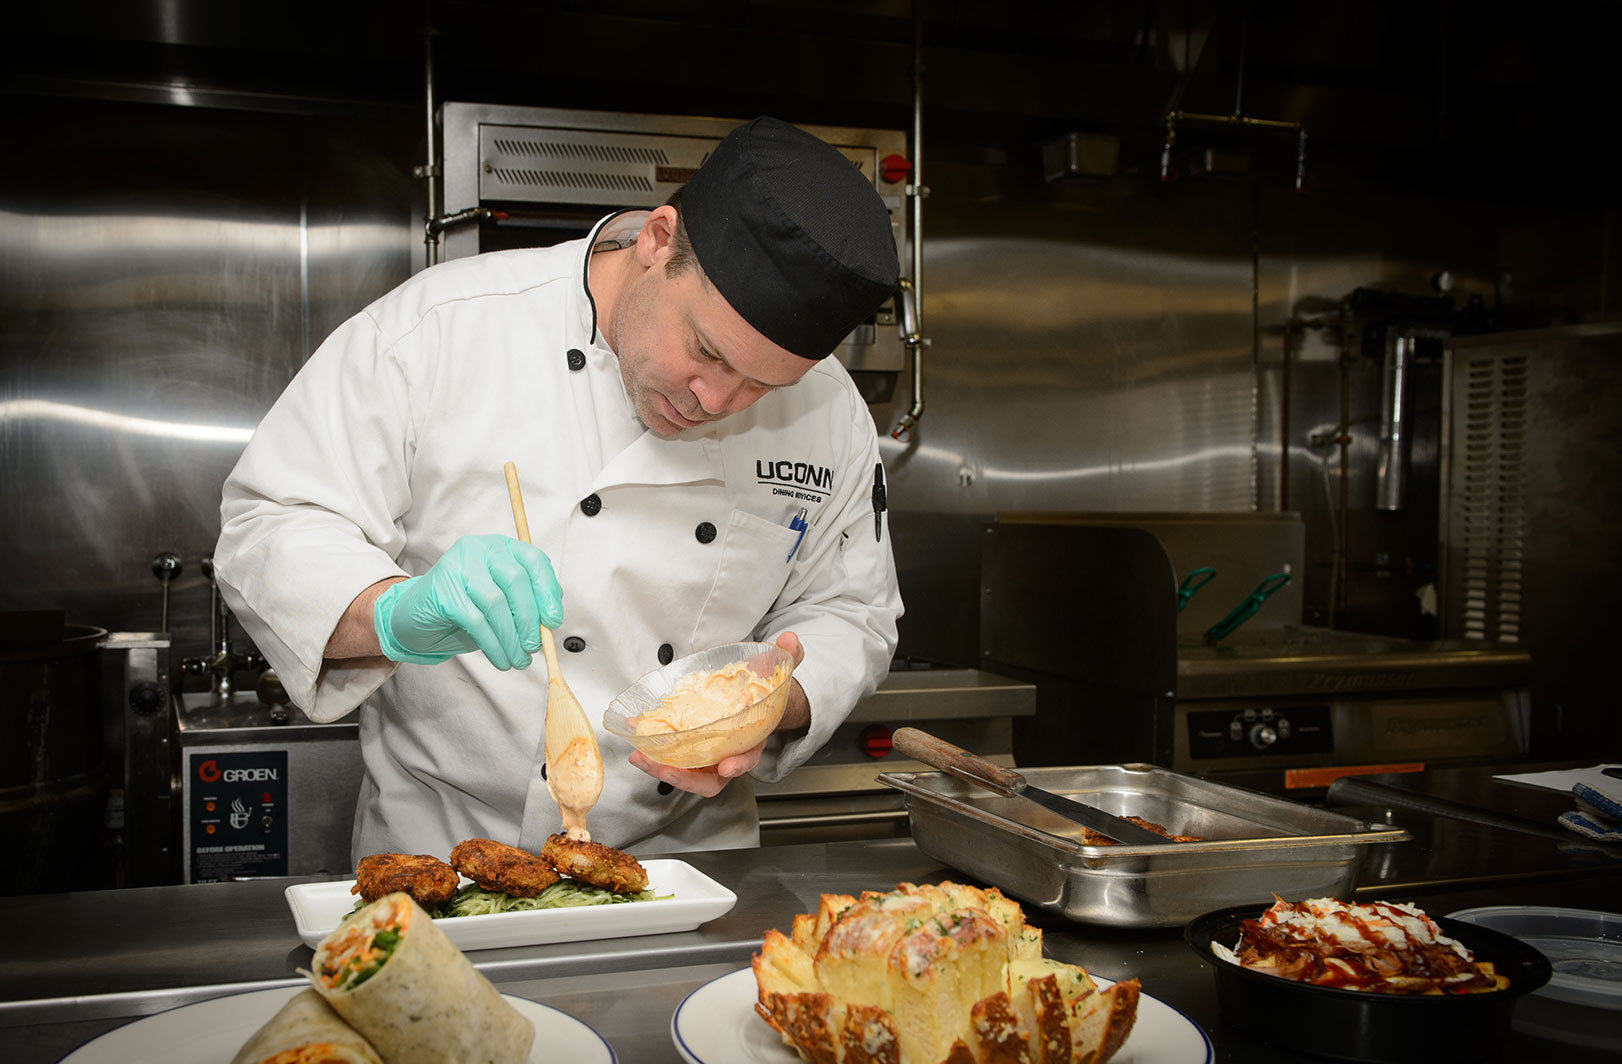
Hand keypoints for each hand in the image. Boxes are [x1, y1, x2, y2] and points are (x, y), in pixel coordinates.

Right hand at [373, 534, 562, 668]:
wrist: (415, 616)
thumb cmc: (465, 607)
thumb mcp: (502, 600)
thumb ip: (527, 602)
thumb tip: (552, 620)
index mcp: (500, 547)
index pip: (533, 560)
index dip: (547, 591)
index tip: (554, 621)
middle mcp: (479, 549)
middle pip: (515, 580)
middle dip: (530, 619)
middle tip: (535, 646)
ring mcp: (458, 566)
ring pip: (496, 602)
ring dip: (511, 638)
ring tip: (518, 660)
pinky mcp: (443, 590)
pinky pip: (476, 621)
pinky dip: (493, 645)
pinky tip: (500, 659)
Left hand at [628, 632, 806, 796]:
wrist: (754, 703)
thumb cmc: (763, 695)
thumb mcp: (777, 675)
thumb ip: (787, 658)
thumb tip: (791, 640)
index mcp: (752, 740)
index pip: (747, 758)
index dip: (739, 764)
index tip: (727, 766)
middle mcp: (728, 753)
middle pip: (709, 779)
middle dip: (686, 779)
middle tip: (666, 770)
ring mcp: (707, 754)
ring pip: (686, 772)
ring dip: (661, 768)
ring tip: (641, 756)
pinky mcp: (689, 748)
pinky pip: (671, 755)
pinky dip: (652, 748)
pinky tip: (636, 735)